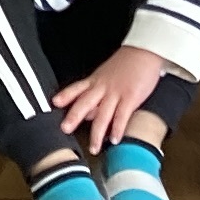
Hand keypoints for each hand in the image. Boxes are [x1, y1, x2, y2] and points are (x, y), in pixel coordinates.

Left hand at [53, 42, 175, 151]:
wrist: (145, 52)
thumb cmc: (127, 63)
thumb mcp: (106, 75)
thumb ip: (96, 93)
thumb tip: (87, 113)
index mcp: (96, 80)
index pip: (77, 88)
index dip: (65, 96)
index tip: (54, 104)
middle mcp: (103, 87)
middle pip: (85, 102)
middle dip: (74, 116)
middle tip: (65, 129)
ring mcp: (116, 93)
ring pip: (103, 114)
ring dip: (97, 133)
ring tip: (93, 148)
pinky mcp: (131, 97)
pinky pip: (122, 116)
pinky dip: (117, 129)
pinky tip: (114, 140)